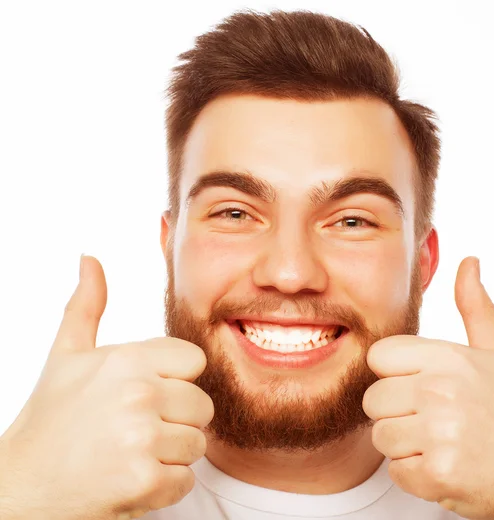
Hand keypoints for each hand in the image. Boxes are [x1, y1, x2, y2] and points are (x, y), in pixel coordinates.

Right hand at [0, 255, 213, 519]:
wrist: (20, 489)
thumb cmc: (50, 419)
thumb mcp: (66, 356)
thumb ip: (86, 306)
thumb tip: (90, 258)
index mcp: (127, 358)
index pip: (195, 361)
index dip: (175, 382)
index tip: (146, 395)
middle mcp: (138, 392)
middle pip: (202, 405)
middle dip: (175, 422)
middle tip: (133, 431)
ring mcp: (142, 437)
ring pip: (197, 444)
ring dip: (169, 456)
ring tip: (130, 454)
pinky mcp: (144, 480)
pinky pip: (186, 479)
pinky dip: (163, 487)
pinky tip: (130, 479)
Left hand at [362, 257, 493, 519]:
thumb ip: (476, 306)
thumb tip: (469, 262)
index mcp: (447, 357)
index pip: (378, 356)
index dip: (395, 375)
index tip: (419, 387)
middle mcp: (440, 389)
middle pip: (374, 400)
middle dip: (398, 414)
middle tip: (435, 421)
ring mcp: (438, 431)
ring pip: (381, 436)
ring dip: (407, 447)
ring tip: (442, 443)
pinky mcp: (438, 472)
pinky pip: (396, 471)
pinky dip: (417, 475)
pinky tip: (445, 466)